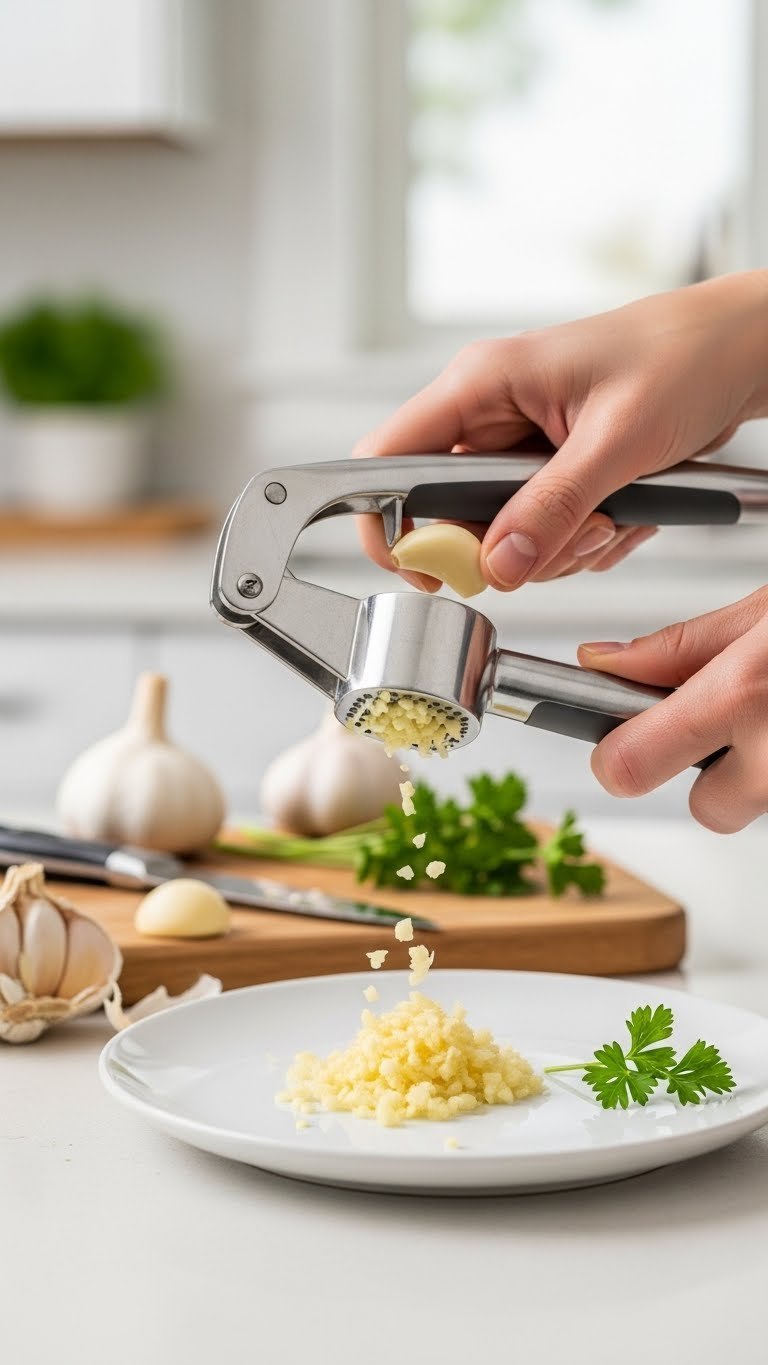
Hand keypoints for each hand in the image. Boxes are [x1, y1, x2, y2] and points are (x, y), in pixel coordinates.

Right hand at [355, 272, 767, 591]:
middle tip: (564, 539)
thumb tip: (497, 565)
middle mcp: (490, 414)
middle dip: (504, 546)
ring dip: (555, 546)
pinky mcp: (551, 470)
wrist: (741, 351)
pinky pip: (541, 532)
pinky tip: (620, 511)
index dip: (389, 522)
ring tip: (610, 515)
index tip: (424, 569)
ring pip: (499, 534)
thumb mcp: (618, 439)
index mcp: (481, 383)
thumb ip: (552, 506)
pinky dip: (581, 539)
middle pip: (448, 513)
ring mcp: (520, 445)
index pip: (387, 458)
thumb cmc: (685, 356)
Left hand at [578, 588, 767, 832]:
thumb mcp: (767, 612)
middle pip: (708, 809)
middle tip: (735, 719)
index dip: (617, 757)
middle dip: (712, 770)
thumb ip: (684, 645)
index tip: (616, 742)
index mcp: (744, 692)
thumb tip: (606, 664)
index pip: (631, 766)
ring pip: (754, 805)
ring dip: (758, 769)